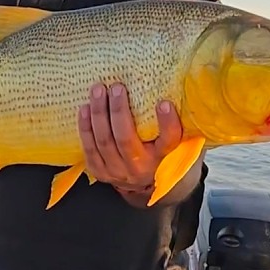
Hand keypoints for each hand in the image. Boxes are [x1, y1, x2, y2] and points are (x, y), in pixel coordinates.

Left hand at [76, 82, 181, 206]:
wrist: (147, 183)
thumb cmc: (162, 151)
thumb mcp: (178, 140)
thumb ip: (182, 122)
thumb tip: (185, 88)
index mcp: (163, 158)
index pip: (169, 141)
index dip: (167, 123)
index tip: (164, 102)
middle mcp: (141, 167)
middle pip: (125, 139)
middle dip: (119, 111)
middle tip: (116, 87)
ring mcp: (118, 172)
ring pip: (104, 142)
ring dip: (99, 114)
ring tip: (97, 90)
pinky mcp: (101, 173)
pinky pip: (89, 150)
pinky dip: (85, 128)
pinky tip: (84, 109)